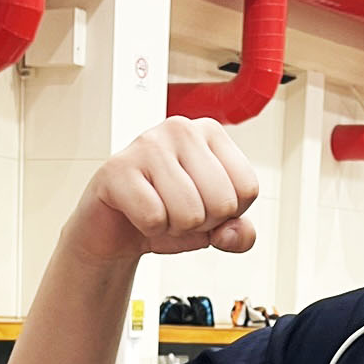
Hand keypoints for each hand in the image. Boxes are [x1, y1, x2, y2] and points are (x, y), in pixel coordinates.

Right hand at [64, 117, 258, 262]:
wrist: (116, 229)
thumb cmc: (167, 215)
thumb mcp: (215, 228)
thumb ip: (239, 233)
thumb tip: (231, 233)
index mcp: (211, 132)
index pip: (247, 188)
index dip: (229, 213)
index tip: (202, 204)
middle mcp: (181, 129)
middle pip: (222, 202)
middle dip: (202, 223)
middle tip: (177, 211)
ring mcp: (148, 144)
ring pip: (190, 213)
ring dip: (174, 227)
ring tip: (159, 211)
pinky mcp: (118, 168)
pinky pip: (154, 218)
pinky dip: (149, 228)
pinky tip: (138, 213)